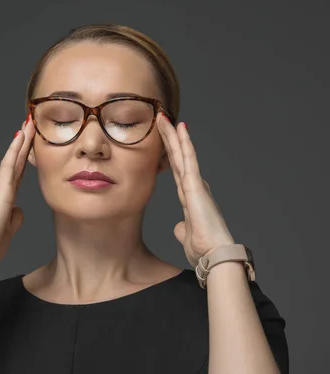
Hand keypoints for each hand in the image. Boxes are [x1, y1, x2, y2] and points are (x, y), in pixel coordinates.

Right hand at [0, 115, 35, 269]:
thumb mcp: (7, 231)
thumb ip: (13, 218)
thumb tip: (18, 210)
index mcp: (2, 199)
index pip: (16, 173)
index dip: (24, 156)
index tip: (30, 141)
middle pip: (15, 161)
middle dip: (23, 142)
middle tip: (30, 123)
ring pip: (13, 159)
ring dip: (21, 140)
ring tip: (29, 122)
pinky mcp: (0, 193)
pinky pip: (8, 167)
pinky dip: (15, 151)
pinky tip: (20, 138)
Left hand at [156, 113, 234, 266]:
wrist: (214, 256)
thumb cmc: (203, 249)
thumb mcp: (187, 236)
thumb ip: (182, 228)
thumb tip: (178, 228)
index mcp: (189, 197)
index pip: (175, 170)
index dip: (169, 154)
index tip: (161, 140)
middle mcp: (193, 187)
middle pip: (177, 157)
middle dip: (168, 139)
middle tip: (160, 120)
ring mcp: (195, 184)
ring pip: (182, 154)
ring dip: (173, 135)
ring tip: (165, 118)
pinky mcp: (196, 186)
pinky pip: (189, 160)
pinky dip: (185, 144)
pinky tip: (181, 129)